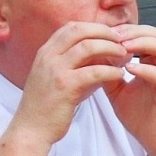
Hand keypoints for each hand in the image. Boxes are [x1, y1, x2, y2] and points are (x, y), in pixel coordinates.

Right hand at [9, 21, 131, 149]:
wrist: (31, 128)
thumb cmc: (45, 105)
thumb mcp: (52, 77)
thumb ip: (70, 63)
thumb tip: (97, 55)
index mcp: (45, 52)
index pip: (71, 27)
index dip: (93, 27)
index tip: (109, 34)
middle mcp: (48, 56)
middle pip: (80, 31)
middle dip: (104, 32)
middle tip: (121, 40)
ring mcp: (55, 70)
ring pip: (88, 47)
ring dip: (110, 48)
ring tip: (124, 55)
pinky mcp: (65, 86)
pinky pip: (94, 71)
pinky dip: (110, 71)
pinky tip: (119, 75)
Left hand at [100, 23, 155, 155]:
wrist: (155, 143)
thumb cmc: (139, 116)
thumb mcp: (117, 90)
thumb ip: (107, 71)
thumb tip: (89, 55)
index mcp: (152, 63)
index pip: (146, 34)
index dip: (127, 28)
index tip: (106, 31)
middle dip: (135, 31)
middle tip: (114, 35)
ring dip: (142, 44)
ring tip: (122, 47)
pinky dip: (146, 69)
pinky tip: (129, 69)